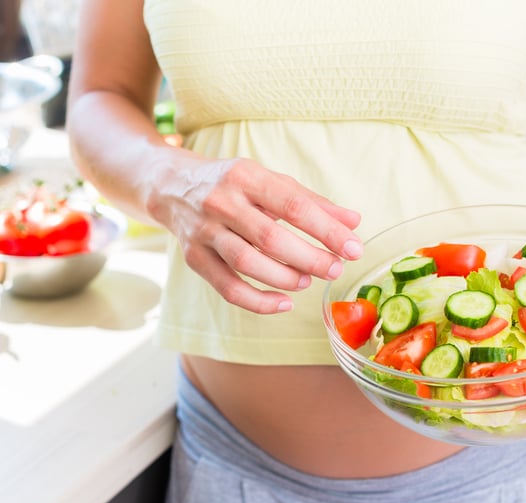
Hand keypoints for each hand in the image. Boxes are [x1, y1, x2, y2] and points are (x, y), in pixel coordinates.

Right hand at [147, 154, 362, 313]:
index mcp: (246, 176)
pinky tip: (284, 303)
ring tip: (308, 281)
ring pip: (247, 263)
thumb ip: (311, 202)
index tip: (353, 248)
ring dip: (284, 278)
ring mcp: (204, 232)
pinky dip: (258, 301)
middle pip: (270, 238)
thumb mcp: (269, 181)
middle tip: (335, 269)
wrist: (172, 186)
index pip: (292, 205)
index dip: (326, 230)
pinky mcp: (194, 257)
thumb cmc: (232, 185)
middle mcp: (221, 202)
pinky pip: (227, 287)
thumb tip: (353, 223)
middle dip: (309, 258)